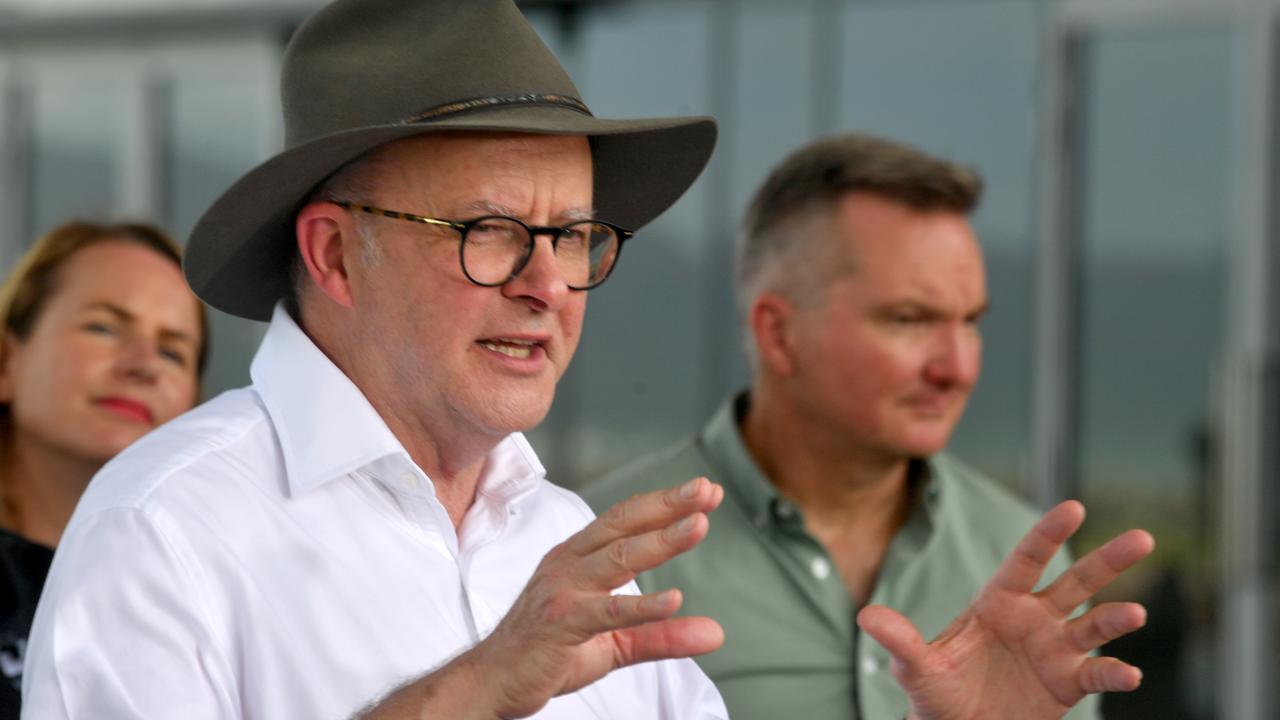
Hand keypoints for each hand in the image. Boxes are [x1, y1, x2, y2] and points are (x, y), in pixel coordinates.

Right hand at [468, 476, 724, 717]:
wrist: (493, 680)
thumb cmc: (549, 651)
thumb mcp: (615, 640)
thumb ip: (663, 634)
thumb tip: (716, 633)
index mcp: (578, 557)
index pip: (626, 519)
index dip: (664, 502)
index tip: (706, 491)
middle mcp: (569, 564)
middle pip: (624, 526)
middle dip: (668, 505)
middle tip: (706, 490)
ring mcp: (562, 591)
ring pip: (617, 558)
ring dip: (661, 540)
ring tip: (699, 526)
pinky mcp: (559, 624)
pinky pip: (605, 611)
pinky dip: (640, 606)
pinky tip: (672, 599)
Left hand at [857, 500, 1153, 719]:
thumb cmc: (936, 694)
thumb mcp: (915, 668)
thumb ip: (899, 641)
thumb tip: (867, 616)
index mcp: (998, 602)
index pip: (1026, 560)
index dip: (1048, 533)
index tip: (1074, 506)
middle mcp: (1034, 619)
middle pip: (1076, 582)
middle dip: (1108, 560)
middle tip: (1142, 538)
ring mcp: (1054, 649)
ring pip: (1094, 624)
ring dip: (1116, 618)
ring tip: (1135, 613)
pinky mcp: (1068, 684)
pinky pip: (1097, 673)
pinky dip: (1115, 672)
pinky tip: (1129, 672)